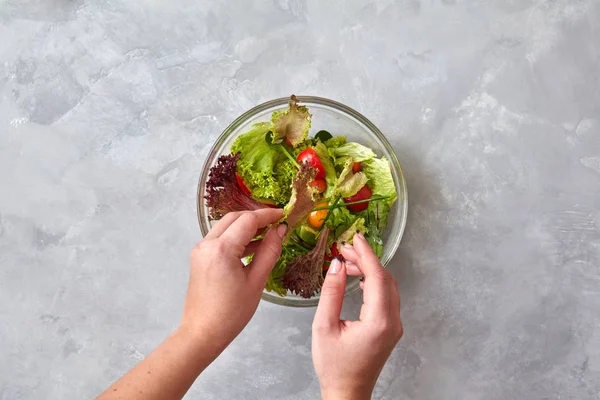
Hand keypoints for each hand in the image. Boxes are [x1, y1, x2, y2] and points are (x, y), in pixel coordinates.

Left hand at [181, 208, 285, 350]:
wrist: (202, 333)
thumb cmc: (231, 312)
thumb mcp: (256, 281)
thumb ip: (269, 251)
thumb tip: (280, 230)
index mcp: (221, 249)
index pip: (248, 220)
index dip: (267, 215)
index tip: (284, 215)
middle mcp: (207, 244)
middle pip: (235, 218)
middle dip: (256, 217)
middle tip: (277, 223)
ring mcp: (201, 249)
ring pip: (226, 226)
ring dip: (246, 226)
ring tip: (269, 234)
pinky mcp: (200, 257)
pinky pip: (220, 238)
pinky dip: (236, 237)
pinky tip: (253, 246)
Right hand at [312, 232, 402, 399]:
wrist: (347, 392)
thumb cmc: (334, 366)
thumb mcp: (324, 326)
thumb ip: (331, 293)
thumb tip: (337, 265)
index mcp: (379, 321)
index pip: (377, 277)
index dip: (366, 254)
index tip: (356, 238)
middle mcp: (393, 322)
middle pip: (385, 278)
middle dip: (366, 259)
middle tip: (345, 249)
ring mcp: (395, 326)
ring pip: (387, 286)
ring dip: (369, 270)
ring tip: (346, 262)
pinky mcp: (391, 328)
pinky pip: (386, 297)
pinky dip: (373, 282)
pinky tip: (357, 278)